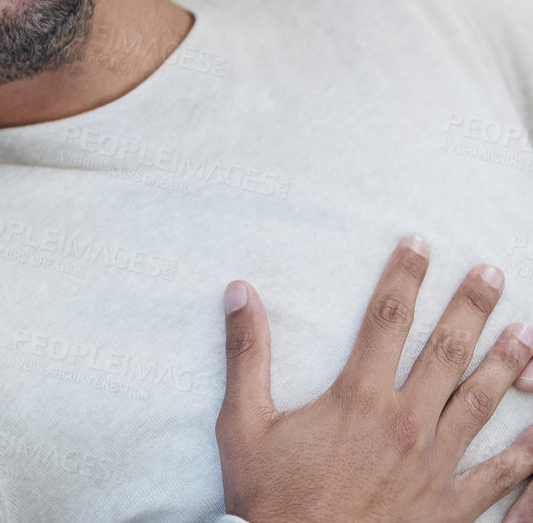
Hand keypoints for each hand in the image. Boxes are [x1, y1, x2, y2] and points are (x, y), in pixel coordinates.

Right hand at [218, 237, 532, 522]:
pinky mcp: (452, 506)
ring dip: (505, 363)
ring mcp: (434, 465)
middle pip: (445, 351)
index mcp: (357, 398)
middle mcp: (404, 424)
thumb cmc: (268, 498)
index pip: (386, 319)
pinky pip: (502, 474)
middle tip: (492, 275)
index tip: (419, 245)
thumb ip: (246, 354)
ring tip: (525, 333)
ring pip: (479, 402)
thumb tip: (239, 292)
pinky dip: (528, 449)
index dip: (404, 277)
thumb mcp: (242, 423)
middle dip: (471, 308)